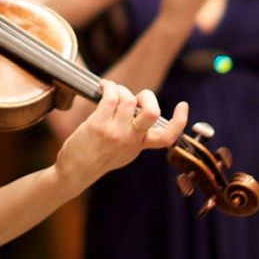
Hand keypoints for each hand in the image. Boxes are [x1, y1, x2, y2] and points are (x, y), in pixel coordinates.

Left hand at [54, 79, 188, 185]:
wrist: (75, 172)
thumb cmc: (97, 157)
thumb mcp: (124, 152)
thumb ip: (135, 136)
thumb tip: (138, 111)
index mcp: (139, 145)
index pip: (167, 136)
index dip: (180, 120)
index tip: (183, 105)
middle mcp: (131, 139)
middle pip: (152, 113)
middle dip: (147, 96)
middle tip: (135, 97)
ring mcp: (115, 132)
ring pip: (128, 99)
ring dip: (121, 88)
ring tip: (111, 90)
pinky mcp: (99, 125)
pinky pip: (110, 97)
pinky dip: (108, 86)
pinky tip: (102, 87)